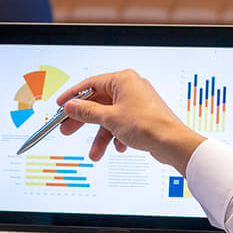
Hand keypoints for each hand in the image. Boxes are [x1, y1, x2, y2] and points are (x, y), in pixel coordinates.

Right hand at [56, 71, 204, 172]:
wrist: (172, 143)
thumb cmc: (146, 125)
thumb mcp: (109, 118)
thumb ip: (86, 112)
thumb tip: (70, 106)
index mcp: (123, 80)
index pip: (90, 84)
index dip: (72, 96)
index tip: (60, 106)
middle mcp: (130, 88)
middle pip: (97, 102)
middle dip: (83, 120)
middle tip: (67, 129)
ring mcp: (136, 103)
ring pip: (109, 118)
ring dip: (100, 136)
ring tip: (94, 153)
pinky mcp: (141, 117)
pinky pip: (121, 125)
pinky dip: (116, 136)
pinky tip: (119, 147)